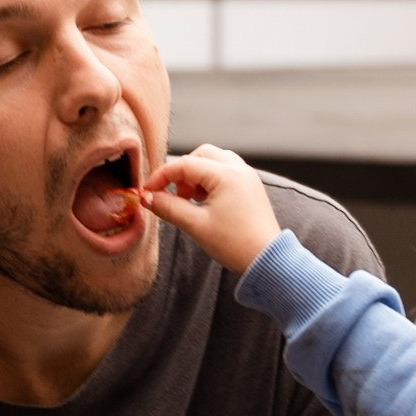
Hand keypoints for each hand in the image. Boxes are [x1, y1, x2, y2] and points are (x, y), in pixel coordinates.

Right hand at [140, 145, 282, 273]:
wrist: (267, 260)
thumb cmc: (236, 244)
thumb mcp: (196, 225)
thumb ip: (168, 208)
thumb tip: (148, 198)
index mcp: (226, 175)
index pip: (184, 164)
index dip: (161, 177)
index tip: (148, 192)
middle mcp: (239, 169)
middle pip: (200, 155)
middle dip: (182, 172)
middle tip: (174, 195)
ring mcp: (247, 177)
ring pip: (214, 162)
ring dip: (196, 176)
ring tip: (191, 200)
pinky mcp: (250, 188)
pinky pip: (226, 173)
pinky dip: (210, 181)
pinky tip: (206, 203)